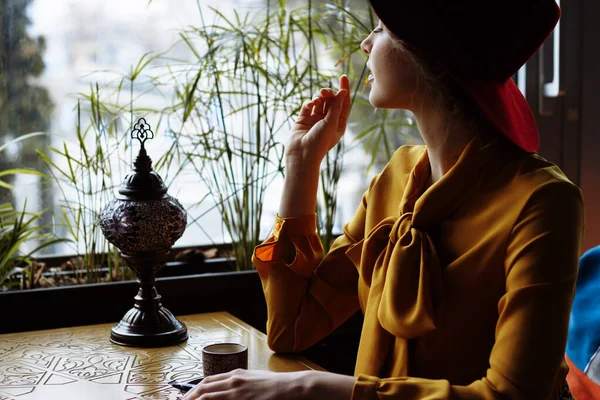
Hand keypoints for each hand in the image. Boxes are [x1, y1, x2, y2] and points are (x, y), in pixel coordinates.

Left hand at [181, 369, 307, 399]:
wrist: (290, 386)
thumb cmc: (275, 385)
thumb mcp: (254, 379)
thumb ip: (240, 382)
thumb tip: (229, 388)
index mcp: (236, 374)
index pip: (208, 381)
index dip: (194, 389)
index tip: (185, 397)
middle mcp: (233, 380)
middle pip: (204, 388)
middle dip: (189, 397)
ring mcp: (237, 390)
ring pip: (208, 396)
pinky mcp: (243, 398)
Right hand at [286, 75, 350, 166]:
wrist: (301, 154)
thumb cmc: (319, 142)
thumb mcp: (331, 123)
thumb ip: (336, 106)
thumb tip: (343, 92)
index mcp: (338, 124)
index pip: (343, 103)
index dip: (344, 90)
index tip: (343, 77)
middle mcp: (327, 121)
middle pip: (331, 101)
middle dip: (328, 94)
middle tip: (324, 92)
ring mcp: (315, 120)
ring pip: (319, 102)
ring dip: (319, 98)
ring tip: (317, 99)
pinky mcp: (303, 119)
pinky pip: (308, 106)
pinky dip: (309, 102)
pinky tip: (310, 104)